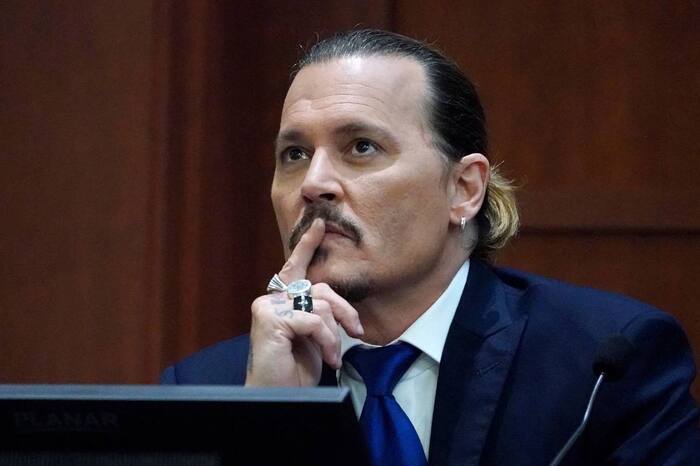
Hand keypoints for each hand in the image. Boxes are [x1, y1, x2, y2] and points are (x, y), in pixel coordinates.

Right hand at [245, 218, 364, 386]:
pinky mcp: (270, 319)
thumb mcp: (313, 338)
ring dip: (334, 335)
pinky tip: (328, 358)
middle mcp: (270, 299)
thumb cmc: (294, 371)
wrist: (278, 396)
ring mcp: (267, 307)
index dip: (307, 245)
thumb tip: (338, 305)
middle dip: (345, 310)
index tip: (320, 224)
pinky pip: (314, 320)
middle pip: (320, 289)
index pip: (295, 269)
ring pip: (320, 305)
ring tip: (334, 355)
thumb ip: (318, 314)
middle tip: (358, 331)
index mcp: (280, 301)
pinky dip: (327, 340)